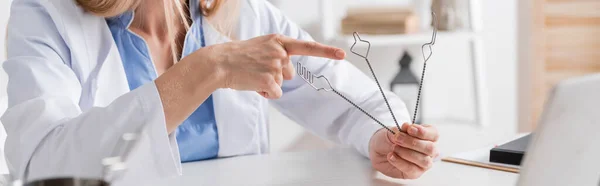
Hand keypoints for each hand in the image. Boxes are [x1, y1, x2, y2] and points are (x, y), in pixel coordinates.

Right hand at [210, 34, 345, 98]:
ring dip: (268, 84)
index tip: (342, 55)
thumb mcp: (261, 47)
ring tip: (252, 75)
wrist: (219, 63)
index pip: (308, 46)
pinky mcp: (269, 81)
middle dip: (276, 75)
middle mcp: (280, 52)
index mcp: (279, 41)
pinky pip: (275, 94)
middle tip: (256, 70)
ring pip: (281, 84)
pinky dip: (265, 93)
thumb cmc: (238, 56)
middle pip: (290, 73)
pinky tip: (252, 84)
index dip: (327, 51)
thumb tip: (288, 72)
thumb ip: (277, 54)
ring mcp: (275, 66)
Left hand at [369, 123, 439, 178]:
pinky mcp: (415, 173)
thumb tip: (407, 127)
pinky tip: (391, 156)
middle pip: (430, 148)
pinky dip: (400, 162)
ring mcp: (424, 163)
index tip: (409, 129)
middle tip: (397, 138)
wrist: (378, 150)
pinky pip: (411, 169)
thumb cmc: (389, 139)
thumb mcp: (394, 130)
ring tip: (394, 148)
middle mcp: (429, 150)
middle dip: (412, 143)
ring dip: (407, 153)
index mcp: (428, 136)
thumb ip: (402, 130)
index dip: (423, 132)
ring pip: (424, 160)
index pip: (434, 134)